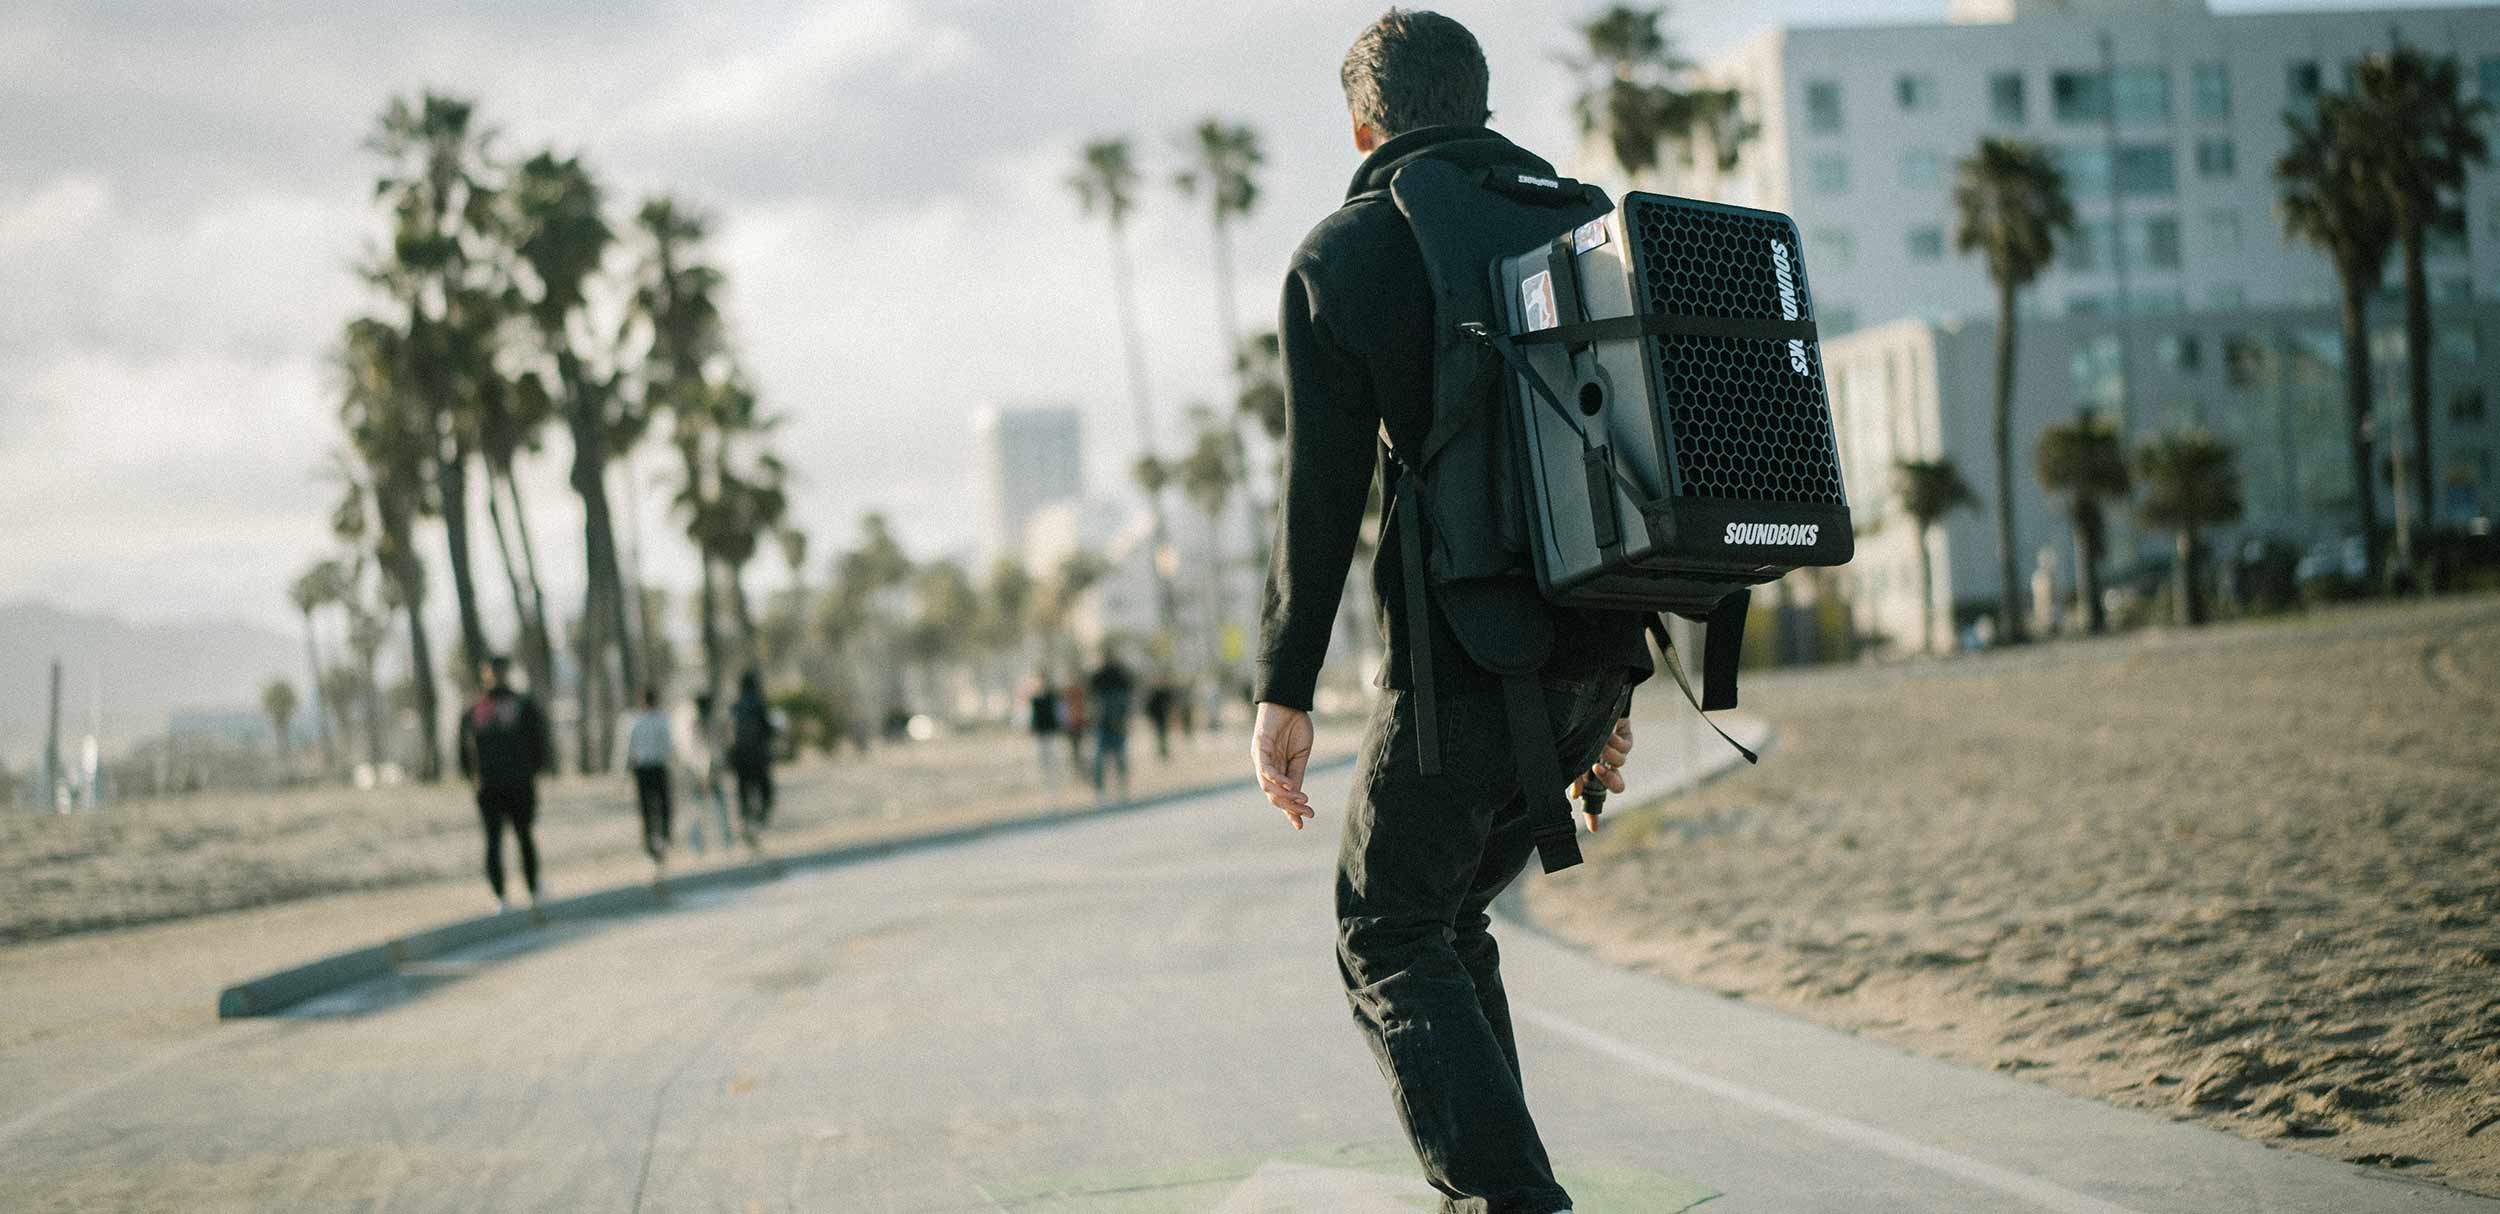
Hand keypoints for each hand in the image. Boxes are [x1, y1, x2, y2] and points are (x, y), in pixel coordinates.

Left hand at [1251, 701, 1316, 829]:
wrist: (1290, 702)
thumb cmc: (1295, 726)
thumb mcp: (1300, 755)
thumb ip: (1296, 774)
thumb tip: (1298, 797)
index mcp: (1276, 771)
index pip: (1280, 796)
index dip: (1289, 811)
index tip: (1301, 824)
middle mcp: (1265, 768)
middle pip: (1274, 796)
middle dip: (1290, 807)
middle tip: (1308, 813)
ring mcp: (1260, 758)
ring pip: (1268, 786)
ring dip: (1285, 796)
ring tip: (1302, 800)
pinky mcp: (1259, 747)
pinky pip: (1265, 768)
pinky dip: (1277, 778)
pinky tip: (1289, 784)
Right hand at [1570, 716, 1634, 829]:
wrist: (1589, 702)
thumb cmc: (1579, 728)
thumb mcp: (1576, 753)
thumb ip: (1576, 774)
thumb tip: (1574, 795)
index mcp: (1592, 772)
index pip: (1593, 796)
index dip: (1593, 813)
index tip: (1592, 829)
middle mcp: (1607, 765)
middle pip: (1616, 786)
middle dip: (1609, 781)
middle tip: (1597, 769)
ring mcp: (1618, 752)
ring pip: (1619, 764)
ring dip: (1607, 754)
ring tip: (1599, 742)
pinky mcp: (1627, 738)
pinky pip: (1625, 748)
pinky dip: (1614, 742)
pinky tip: (1607, 733)